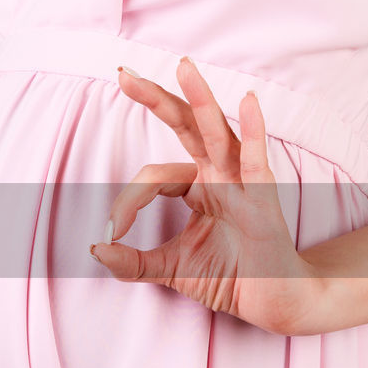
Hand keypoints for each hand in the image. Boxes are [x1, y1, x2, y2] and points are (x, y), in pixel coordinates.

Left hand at [90, 57, 325, 335]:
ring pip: (218, 133)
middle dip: (156, 98)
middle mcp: (219, 175)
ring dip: (200, 99)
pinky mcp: (263, 200)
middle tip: (123, 74)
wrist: (273, 301)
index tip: (110, 232)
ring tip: (183, 66)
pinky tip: (249, 101)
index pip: (153, 176)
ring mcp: (242, 183)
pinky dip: (254, 130)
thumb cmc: (228, 277)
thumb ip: (132, 262)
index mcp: (197, 186)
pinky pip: (255, 160)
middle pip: (184, 126)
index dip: (126, 202)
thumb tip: (95, 249)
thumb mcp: (169, 269)